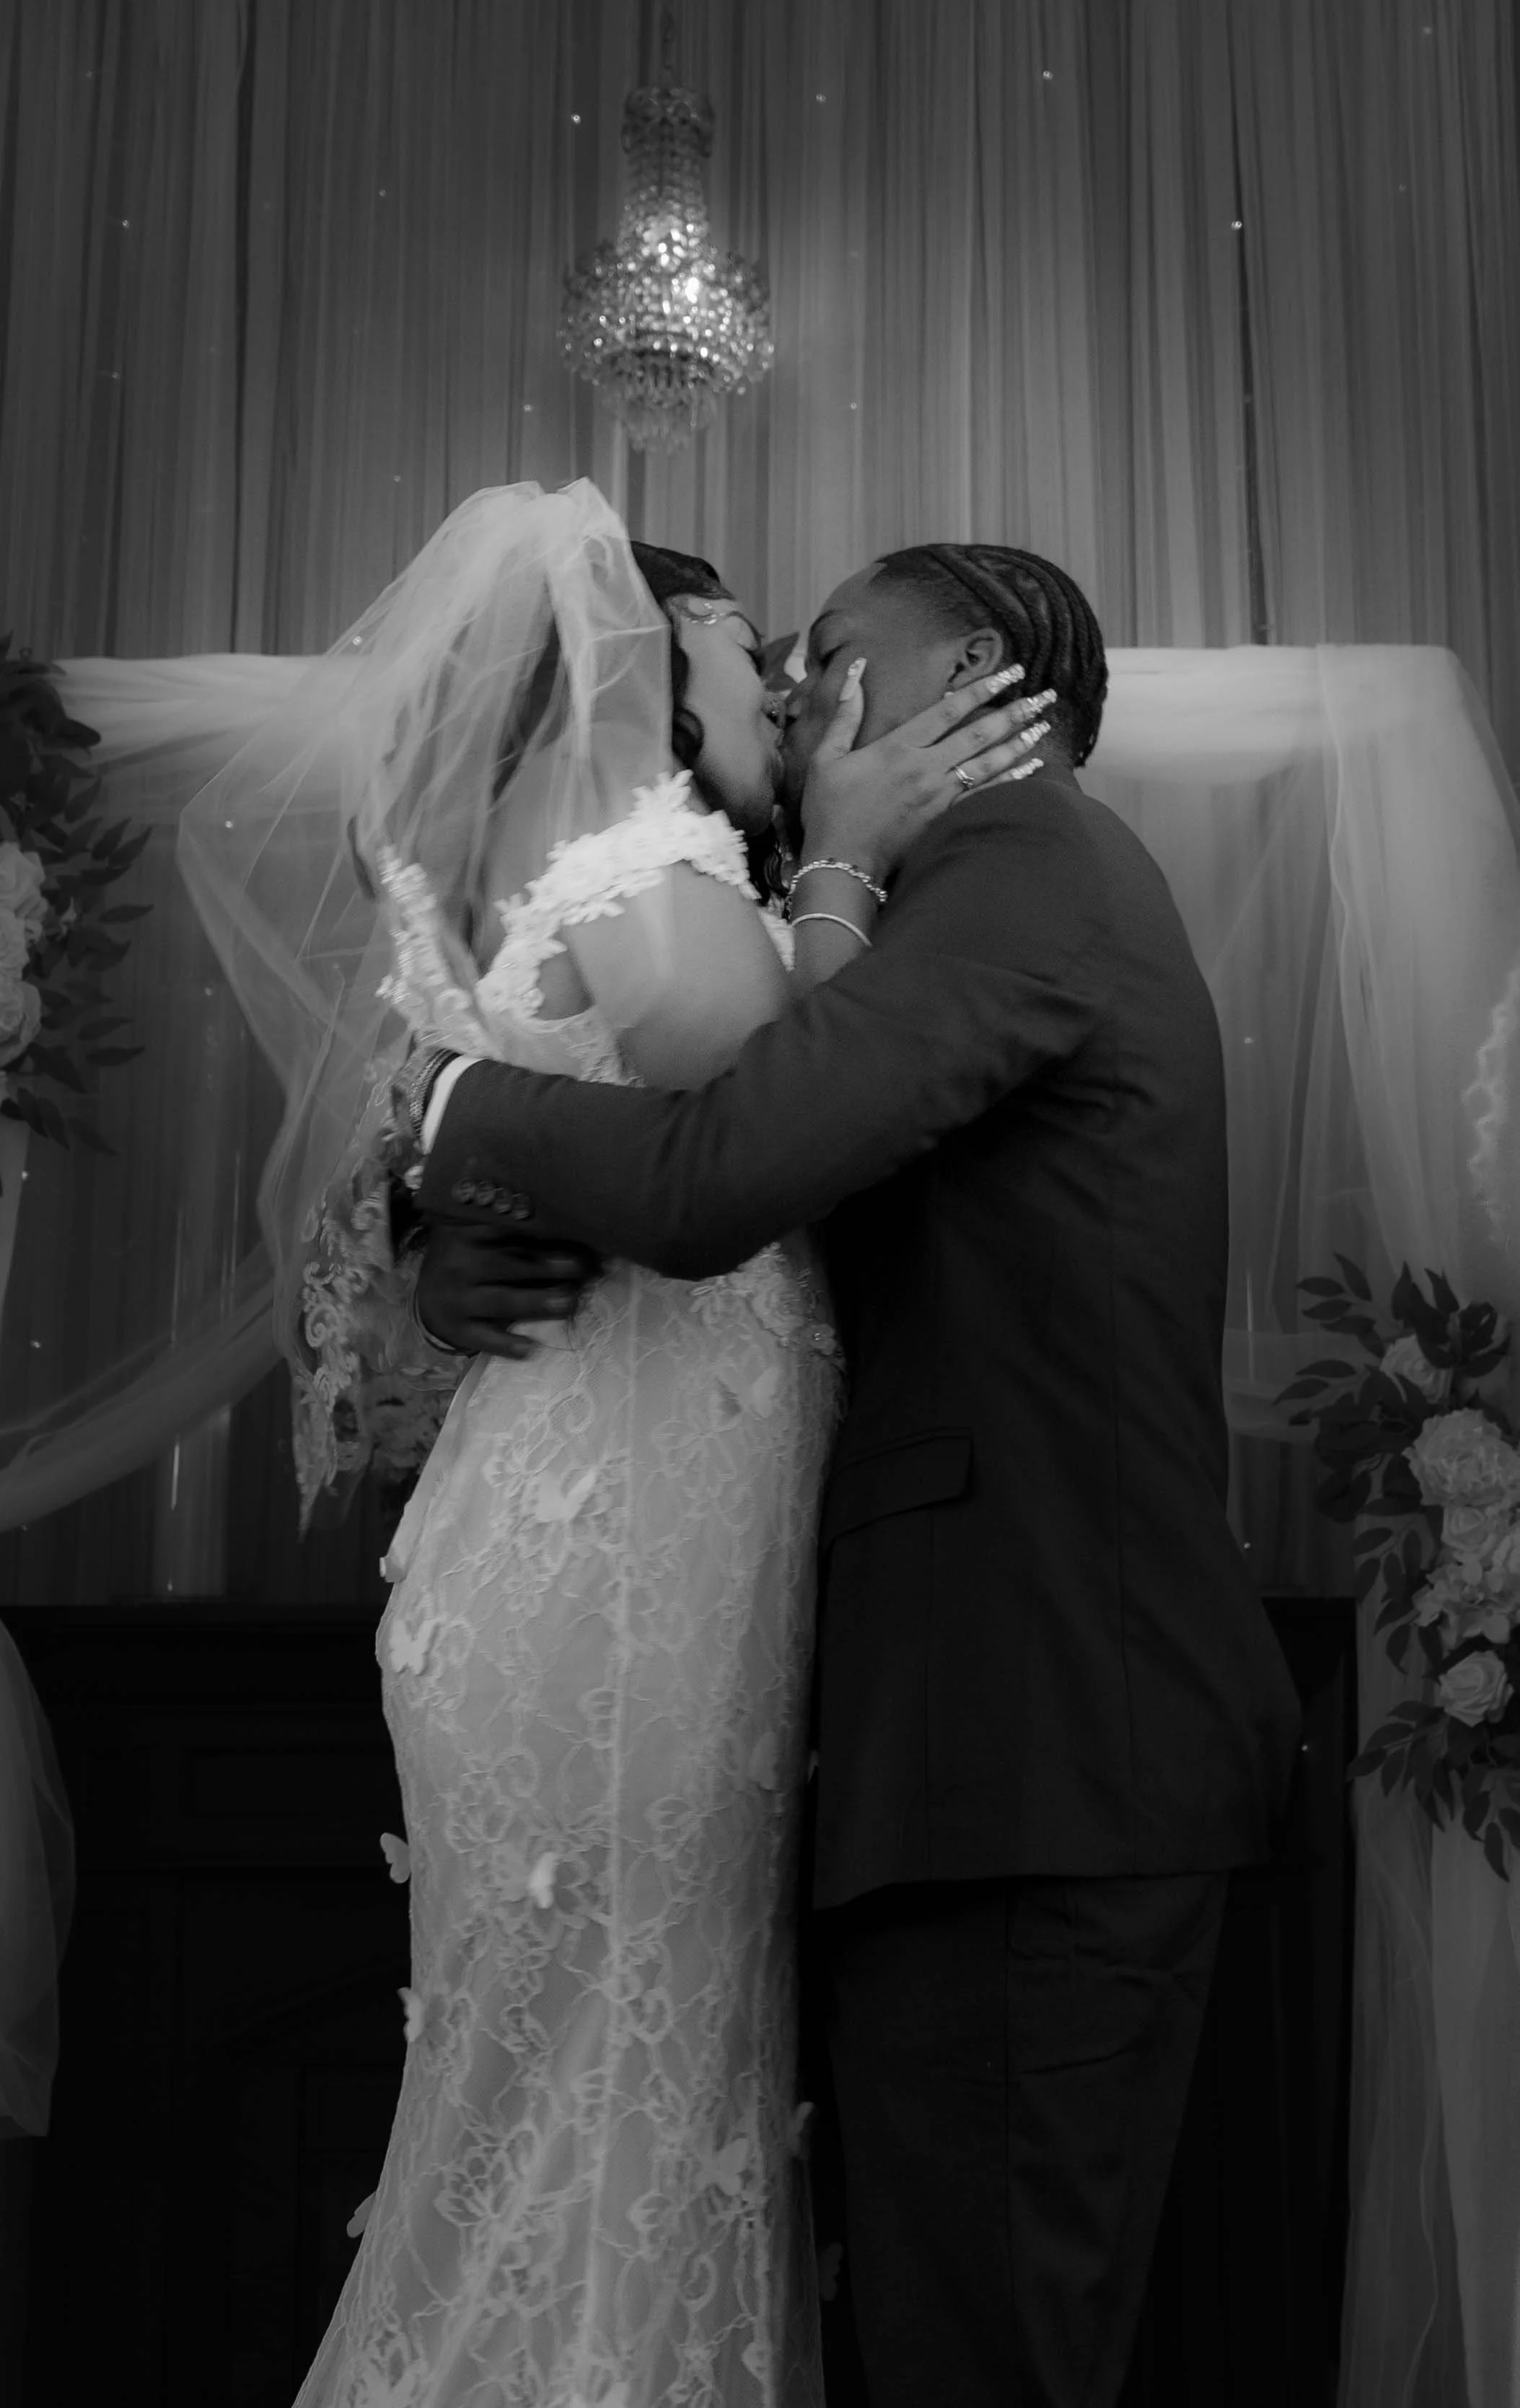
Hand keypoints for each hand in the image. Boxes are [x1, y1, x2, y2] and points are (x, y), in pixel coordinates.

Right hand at [415, 1224, 599, 1358]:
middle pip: (508, 1265)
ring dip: (535, 1302)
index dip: (544, 1236)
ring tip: (568, 1303)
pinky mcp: (455, 1329)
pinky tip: (530, 1349)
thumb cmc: (469, 1259)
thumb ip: (516, 1235)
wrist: (426, 1295)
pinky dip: (505, 1344)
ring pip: (500, 1300)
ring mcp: (456, 1299)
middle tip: (582, 1269)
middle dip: (548, 1267)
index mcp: (466, 1234)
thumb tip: (572, 1237)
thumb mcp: (482, 1238)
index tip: (577, 1239)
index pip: (508, 1233)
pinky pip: (482, 1338)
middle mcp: (459, 1265)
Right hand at [799, 662, 1055, 885]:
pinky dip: (1011, 781)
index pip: (948, 709)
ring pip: (988, 763)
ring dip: (1019, 743)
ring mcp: (938, 796)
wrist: (840, 863)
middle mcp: (924, 767)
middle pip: (978, 733)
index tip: (1009, 672)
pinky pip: (985, 795)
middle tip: (1043, 696)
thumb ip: (845, 714)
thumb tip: (856, 670)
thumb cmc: (828, 811)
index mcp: (897, 746)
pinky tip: (1031, 768)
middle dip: (1013, 712)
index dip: (982, 687)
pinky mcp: (943, 820)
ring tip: (1043, 725)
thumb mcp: (827, 758)